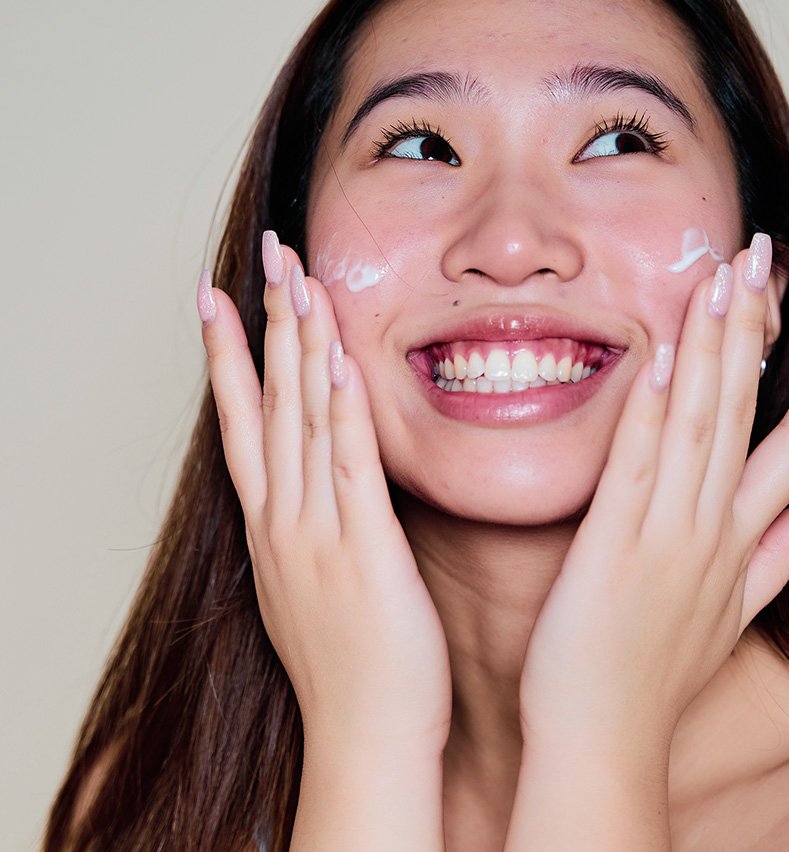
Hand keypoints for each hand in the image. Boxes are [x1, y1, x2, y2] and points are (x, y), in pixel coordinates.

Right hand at [198, 230, 450, 752]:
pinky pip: (351, 463)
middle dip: (263, 323)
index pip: (241, 421)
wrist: (365, 737)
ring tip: (296, 279)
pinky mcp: (365, 547)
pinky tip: (342, 359)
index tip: (218, 297)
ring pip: (303, 419)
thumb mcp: (310, 585)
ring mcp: (318, 531)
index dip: (227, 355)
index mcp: (272, 526)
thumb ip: (311, 526)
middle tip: (265, 256)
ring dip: (300, 344)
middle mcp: (284, 519)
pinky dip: (344, 408)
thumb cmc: (349, 665)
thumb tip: (317, 485)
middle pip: (266, 403)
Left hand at [516, 233, 788, 753]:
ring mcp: (666, 532)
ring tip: (729, 280)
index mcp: (740, 540)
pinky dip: (653, 410)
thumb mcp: (739, 614)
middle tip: (768, 258)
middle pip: (746, 413)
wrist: (606, 739)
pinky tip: (664, 355)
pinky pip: (638, 464)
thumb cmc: (661, 673)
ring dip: (715, 349)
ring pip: (700, 425)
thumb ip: (785, 554)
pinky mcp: (613, 543)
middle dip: (758, 331)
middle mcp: (712, 527)